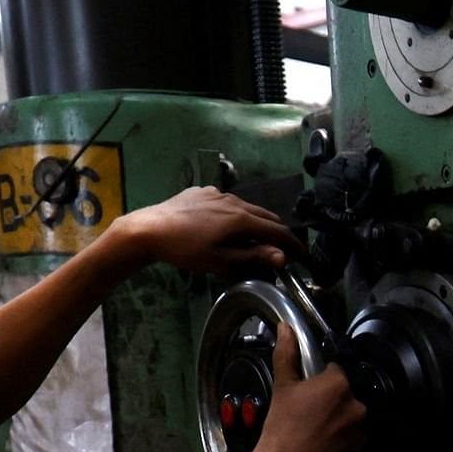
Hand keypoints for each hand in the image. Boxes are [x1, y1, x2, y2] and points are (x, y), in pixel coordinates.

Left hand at [111, 186, 291, 276]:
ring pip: (246, 207)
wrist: (149, 229)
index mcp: (242, 219)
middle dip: (277, 232)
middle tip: (281, 249)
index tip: (302, 255)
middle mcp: (234, 201)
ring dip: (256, 222)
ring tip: (254, 238)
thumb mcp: (221, 259)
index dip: (293, 244)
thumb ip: (253, 255)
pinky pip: (227, 202)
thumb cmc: (186, 250)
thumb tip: (283, 256)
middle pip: (265, 215)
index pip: (277, 230)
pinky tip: (225, 226)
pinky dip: (235, 214)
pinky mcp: (201, 192)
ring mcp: (217, 194)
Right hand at [251, 321, 365, 451]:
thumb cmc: (282, 426)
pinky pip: (353, 445)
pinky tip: (324, 450)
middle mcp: (358, 407)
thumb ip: (286, 353)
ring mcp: (361, 434)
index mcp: (340, 385)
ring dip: (340, 424)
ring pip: (352, 421)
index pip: (337, 372)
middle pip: (348, 397)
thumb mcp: (282, 386)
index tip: (311, 393)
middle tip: (311, 416)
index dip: (322, 380)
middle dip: (333, 403)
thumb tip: (285, 326)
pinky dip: (342, 446)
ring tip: (318, 434)